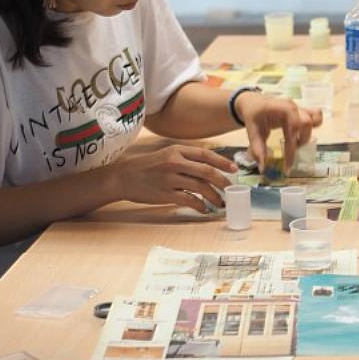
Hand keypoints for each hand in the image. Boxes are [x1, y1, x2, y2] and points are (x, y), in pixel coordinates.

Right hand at [117, 145, 237, 212]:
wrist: (124, 177)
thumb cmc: (148, 166)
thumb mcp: (167, 154)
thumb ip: (187, 158)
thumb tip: (211, 165)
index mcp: (177, 150)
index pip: (206, 154)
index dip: (222, 162)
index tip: (234, 169)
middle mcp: (174, 162)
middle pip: (207, 172)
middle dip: (223, 181)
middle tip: (230, 189)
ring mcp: (170, 179)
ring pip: (201, 188)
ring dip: (214, 196)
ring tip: (220, 202)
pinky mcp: (165, 194)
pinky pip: (189, 201)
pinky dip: (200, 206)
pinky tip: (204, 209)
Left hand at [235, 93, 322, 169]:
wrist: (252, 102)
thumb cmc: (252, 114)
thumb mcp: (252, 132)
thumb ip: (258, 150)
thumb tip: (262, 168)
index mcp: (283, 109)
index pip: (293, 130)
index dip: (292, 150)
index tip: (287, 167)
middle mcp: (294, 107)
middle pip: (307, 124)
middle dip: (301, 141)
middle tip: (289, 152)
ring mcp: (300, 108)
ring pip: (315, 120)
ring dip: (307, 134)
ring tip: (295, 142)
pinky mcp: (302, 111)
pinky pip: (315, 116)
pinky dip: (313, 126)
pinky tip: (300, 135)